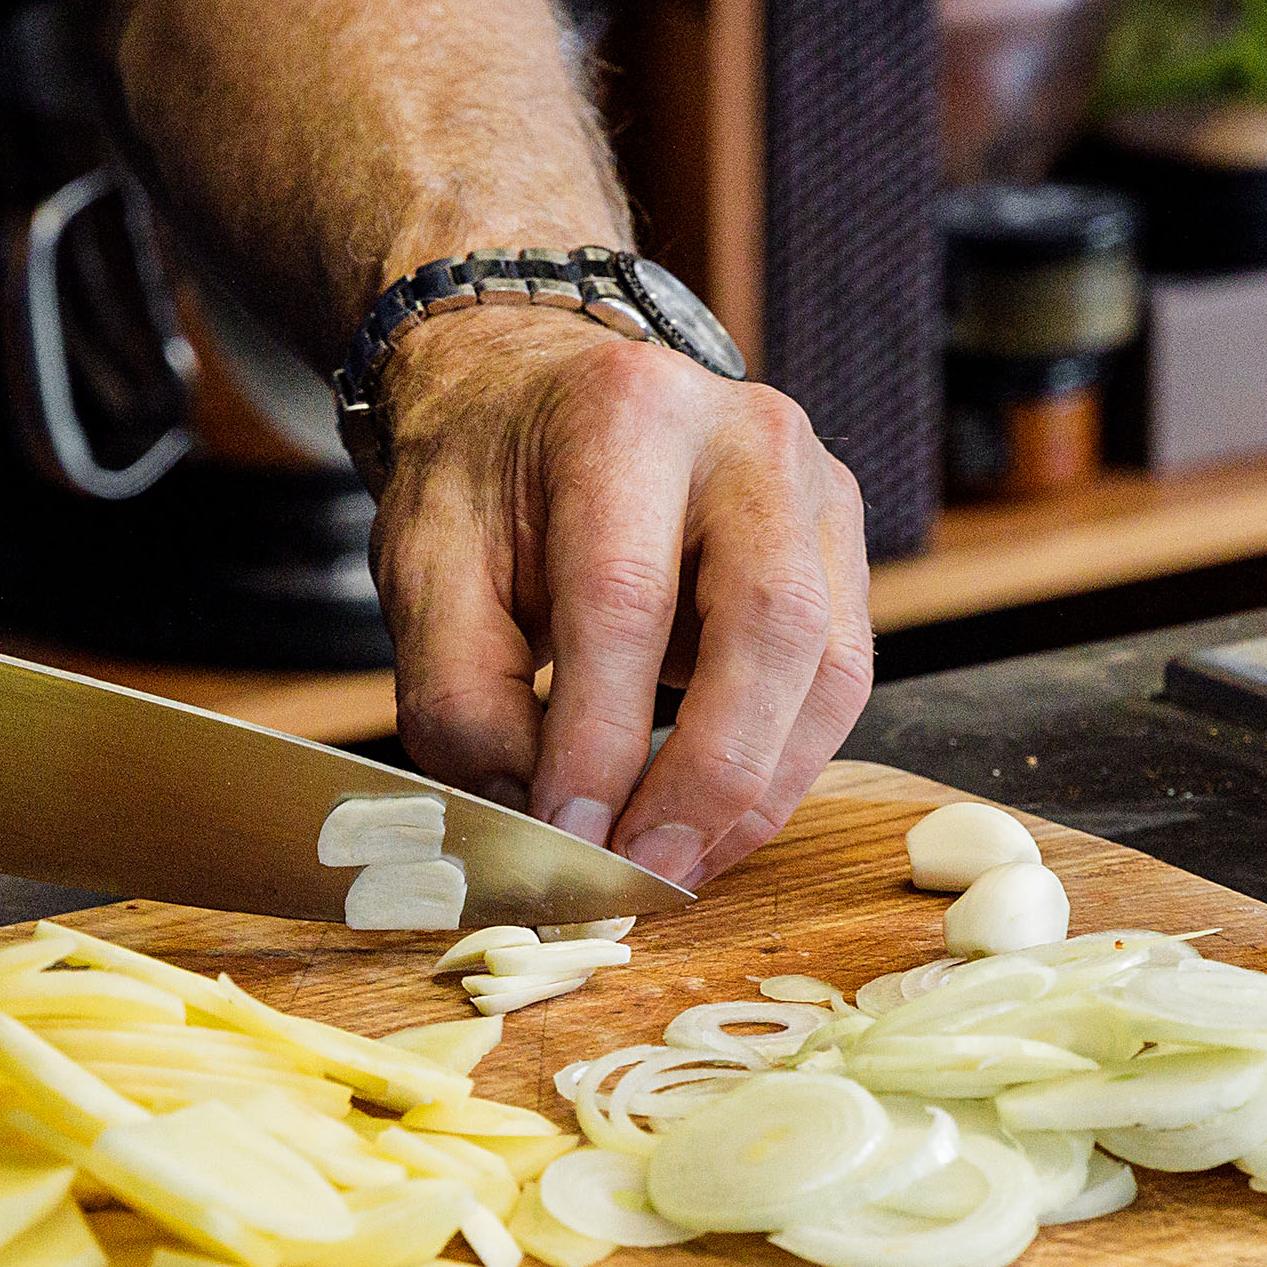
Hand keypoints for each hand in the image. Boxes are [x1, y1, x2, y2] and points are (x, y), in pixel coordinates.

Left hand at [370, 307, 874, 888]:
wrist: (536, 392)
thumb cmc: (481, 481)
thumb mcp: (423, 570)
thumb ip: (461, 698)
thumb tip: (538, 825)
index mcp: (623, 413)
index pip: (625, 597)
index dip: (600, 737)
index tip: (566, 839)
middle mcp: (745, 436)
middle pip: (770, 624)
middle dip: (709, 776)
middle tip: (640, 874)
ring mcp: (815, 486)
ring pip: (829, 666)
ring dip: (756, 792)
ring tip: (672, 867)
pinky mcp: (843, 542)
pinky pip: (840, 678)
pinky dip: (779, 768)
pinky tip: (710, 821)